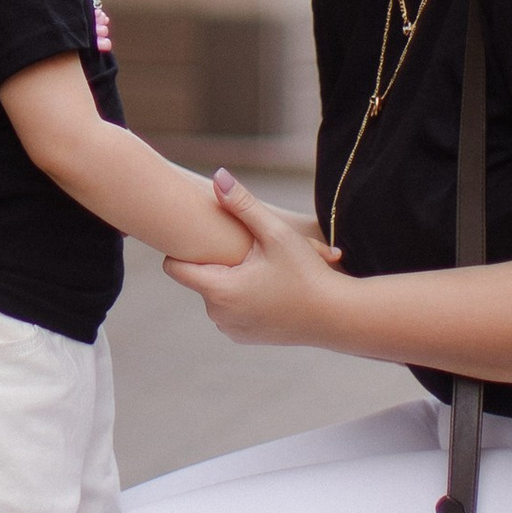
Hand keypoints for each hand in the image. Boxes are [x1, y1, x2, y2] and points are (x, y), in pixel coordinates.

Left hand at [163, 169, 351, 346]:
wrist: (337, 317)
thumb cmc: (307, 274)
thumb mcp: (276, 234)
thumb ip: (243, 204)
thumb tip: (217, 175)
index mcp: (220, 290)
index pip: (174, 267)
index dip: (182, 248)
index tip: (198, 235)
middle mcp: (219, 315)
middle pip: (198, 278)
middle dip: (214, 262)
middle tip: (244, 250)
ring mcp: (231, 329)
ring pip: (214, 294)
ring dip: (227, 280)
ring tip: (257, 268)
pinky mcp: (244, 336)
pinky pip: (229, 310)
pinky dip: (240, 298)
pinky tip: (264, 286)